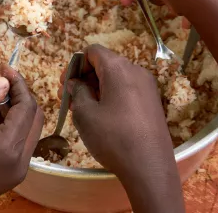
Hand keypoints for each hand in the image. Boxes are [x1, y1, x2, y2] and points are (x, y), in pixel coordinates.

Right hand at [0, 67, 42, 212]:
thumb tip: (2, 82)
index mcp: (8, 153)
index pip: (27, 108)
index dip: (18, 84)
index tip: (3, 67)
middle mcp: (20, 164)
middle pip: (33, 118)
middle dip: (20, 94)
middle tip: (0, 77)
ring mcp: (15, 172)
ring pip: (27, 130)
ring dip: (15, 108)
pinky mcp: (7, 175)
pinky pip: (16, 143)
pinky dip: (9, 124)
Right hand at [60, 45, 183, 211]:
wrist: (149, 167)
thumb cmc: (113, 137)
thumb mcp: (85, 114)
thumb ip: (77, 91)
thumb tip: (75, 83)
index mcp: (118, 68)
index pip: (93, 51)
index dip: (75, 65)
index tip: (65, 85)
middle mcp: (136, 71)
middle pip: (105, 64)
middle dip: (84, 78)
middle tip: (69, 99)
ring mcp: (147, 87)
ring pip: (116, 78)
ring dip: (97, 88)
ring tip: (83, 110)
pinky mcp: (152, 102)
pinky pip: (127, 90)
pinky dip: (112, 96)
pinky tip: (103, 117)